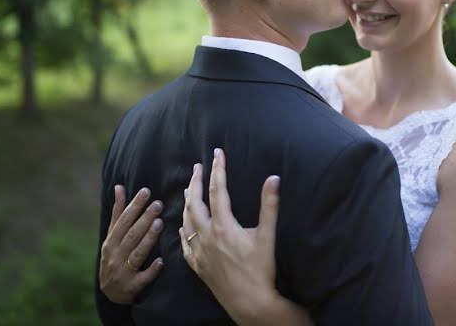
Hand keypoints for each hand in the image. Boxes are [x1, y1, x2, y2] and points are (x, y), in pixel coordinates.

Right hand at [99, 185, 164, 303]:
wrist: (111, 293)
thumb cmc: (114, 256)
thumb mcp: (112, 236)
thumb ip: (118, 213)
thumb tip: (119, 187)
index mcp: (110, 242)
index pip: (122, 222)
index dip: (134, 206)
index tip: (146, 191)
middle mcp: (114, 256)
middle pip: (131, 235)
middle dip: (144, 219)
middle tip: (158, 204)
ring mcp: (123, 272)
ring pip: (137, 253)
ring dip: (148, 239)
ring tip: (160, 223)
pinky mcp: (132, 287)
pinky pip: (142, 278)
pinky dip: (151, 270)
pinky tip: (161, 261)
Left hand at [180, 148, 281, 322]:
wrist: (250, 303)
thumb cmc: (261, 270)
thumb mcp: (268, 235)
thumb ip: (270, 205)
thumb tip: (273, 179)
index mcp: (223, 226)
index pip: (217, 190)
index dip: (217, 169)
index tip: (217, 152)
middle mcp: (207, 236)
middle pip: (195, 202)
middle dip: (195, 181)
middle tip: (197, 167)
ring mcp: (200, 252)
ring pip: (186, 221)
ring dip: (186, 202)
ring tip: (188, 189)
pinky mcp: (198, 266)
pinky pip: (184, 244)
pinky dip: (182, 230)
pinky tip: (183, 226)